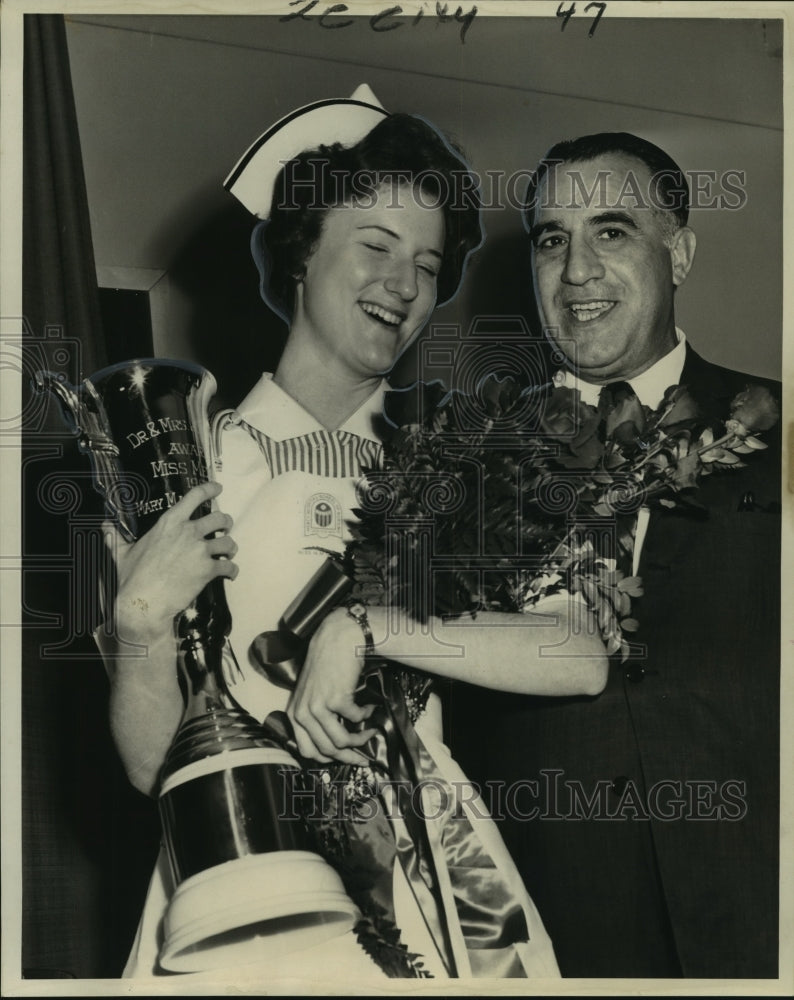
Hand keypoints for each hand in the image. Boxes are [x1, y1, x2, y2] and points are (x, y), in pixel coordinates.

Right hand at [103, 481, 237, 642]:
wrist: (142, 603)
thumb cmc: (131, 578)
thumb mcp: (121, 553)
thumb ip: (115, 537)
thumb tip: (104, 526)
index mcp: (169, 522)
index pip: (194, 496)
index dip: (209, 489)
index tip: (218, 488)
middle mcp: (188, 532)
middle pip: (219, 518)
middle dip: (226, 522)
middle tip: (225, 528)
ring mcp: (199, 551)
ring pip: (228, 542)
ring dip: (231, 547)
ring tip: (229, 553)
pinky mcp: (207, 570)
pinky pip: (229, 566)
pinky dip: (232, 570)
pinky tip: (230, 574)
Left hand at [287, 607, 376, 764]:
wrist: (337, 639)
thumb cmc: (327, 664)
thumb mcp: (311, 693)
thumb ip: (315, 717)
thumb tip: (333, 744)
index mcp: (294, 714)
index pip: (307, 751)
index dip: (329, 759)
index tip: (344, 758)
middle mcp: (302, 713)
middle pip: (326, 750)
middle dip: (349, 757)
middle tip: (364, 756)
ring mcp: (318, 707)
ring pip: (341, 741)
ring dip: (360, 738)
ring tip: (370, 730)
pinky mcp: (336, 699)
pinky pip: (356, 719)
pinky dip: (366, 716)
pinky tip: (370, 708)